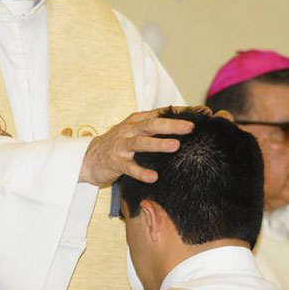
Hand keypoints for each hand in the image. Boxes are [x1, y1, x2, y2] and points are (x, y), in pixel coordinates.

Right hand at [79, 108, 193, 186]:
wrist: (89, 158)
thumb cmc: (119, 144)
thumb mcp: (135, 131)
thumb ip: (155, 128)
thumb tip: (185, 125)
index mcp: (136, 121)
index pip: (159, 114)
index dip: (178, 113)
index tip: (199, 113)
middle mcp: (128, 130)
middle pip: (150, 125)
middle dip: (171, 125)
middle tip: (190, 127)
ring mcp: (120, 146)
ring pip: (140, 143)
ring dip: (158, 144)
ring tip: (175, 146)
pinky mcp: (114, 162)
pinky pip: (128, 167)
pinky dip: (141, 172)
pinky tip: (154, 177)